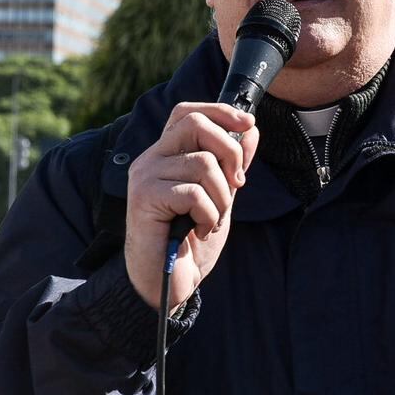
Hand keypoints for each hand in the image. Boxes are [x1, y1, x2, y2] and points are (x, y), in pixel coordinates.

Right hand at [124, 102, 257, 312]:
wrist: (167, 282)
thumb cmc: (190, 239)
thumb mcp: (220, 196)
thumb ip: (231, 164)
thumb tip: (250, 130)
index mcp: (166, 154)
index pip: (187, 113)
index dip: (220, 111)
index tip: (248, 124)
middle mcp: (150, 159)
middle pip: (196, 126)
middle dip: (229, 153)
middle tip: (235, 185)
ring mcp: (144, 176)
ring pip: (203, 163)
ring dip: (222, 197)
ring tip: (212, 218)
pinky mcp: (144, 197)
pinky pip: (194, 193)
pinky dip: (209, 215)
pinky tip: (200, 229)